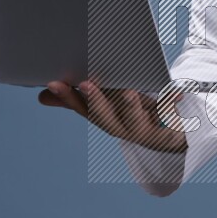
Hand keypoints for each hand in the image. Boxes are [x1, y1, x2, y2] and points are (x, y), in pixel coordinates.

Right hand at [38, 80, 186, 153]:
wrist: (168, 135)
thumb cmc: (131, 112)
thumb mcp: (105, 104)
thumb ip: (78, 99)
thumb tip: (42, 96)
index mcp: (104, 119)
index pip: (82, 109)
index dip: (67, 97)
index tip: (54, 82)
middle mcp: (120, 127)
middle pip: (105, 117)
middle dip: (95, 100)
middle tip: (86, 83)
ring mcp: (143, 129)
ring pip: (135, 119)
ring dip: (130, 105)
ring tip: (127, 91)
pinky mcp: (166, 127)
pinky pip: (168, 116)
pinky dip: (170, 104)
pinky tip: (174, 94)